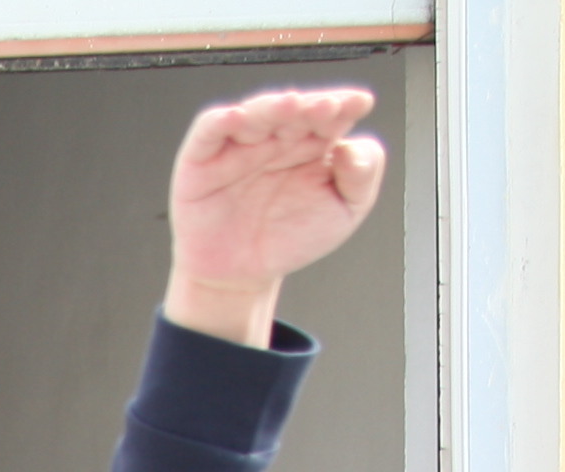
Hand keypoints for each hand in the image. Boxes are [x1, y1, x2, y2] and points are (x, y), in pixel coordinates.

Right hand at [164, 85, 384, 341]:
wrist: (243, 275)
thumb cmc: (291, 238)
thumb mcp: (343, 213)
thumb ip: (361, 178)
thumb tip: (353, 149)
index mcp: (314, 142)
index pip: (331, 112)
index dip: (345, 103)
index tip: (360, 103)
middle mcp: (277, 138)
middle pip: (294, 108)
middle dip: (310, 104)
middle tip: (327, 108)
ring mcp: (240, 146)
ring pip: (255, 113)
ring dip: (272, 106)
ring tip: (292, 105)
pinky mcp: (202, 161)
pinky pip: (208, 133)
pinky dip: (218, 121)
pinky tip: (236, 116)